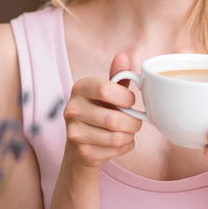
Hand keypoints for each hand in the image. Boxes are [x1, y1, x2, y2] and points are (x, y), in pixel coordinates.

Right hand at [63, 53, 141, 169]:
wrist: (81, 146)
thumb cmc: (99, 112)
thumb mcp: (107, 93)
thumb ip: (117, 76)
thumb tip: (122, 56)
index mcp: (80, 88)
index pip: (106, 90)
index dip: (126, 98)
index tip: (130, 102)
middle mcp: (72, 109)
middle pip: (114, 119)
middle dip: (134, 122)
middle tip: (135, 121)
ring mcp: (74, 132)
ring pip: (117, 137)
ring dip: (130, 135)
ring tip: (128, 131)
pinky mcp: (82, 152)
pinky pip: (116, 150)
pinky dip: (126, 147)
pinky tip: (120, 142)